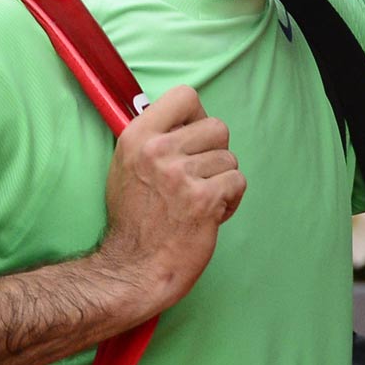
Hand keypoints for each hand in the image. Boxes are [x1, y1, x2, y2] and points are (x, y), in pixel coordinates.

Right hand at [96, 85, 245, 315]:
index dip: (197, 117)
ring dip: (222, 181)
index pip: (185, 96)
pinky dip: (230, 201)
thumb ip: (153, 139)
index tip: (192, 139)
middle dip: (215, 154)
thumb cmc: (134, 220)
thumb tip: (185, 119)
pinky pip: (237, 182)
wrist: (133, 268)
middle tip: (198, 178)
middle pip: (218, 127)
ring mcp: (181, 175)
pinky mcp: (203, 200)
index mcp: (137, 137)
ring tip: (200, 201)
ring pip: (230, 159)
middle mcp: (157, 151)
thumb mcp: (127, 166)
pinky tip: (210, 214)